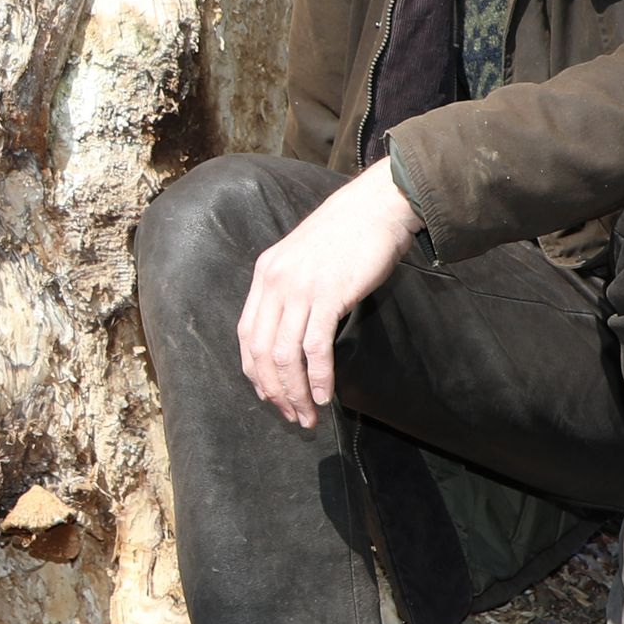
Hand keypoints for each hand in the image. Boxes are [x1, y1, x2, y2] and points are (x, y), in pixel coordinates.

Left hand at [236, 162, 421, 426]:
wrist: (376, 207)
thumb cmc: (347, 235)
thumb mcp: (304, 260)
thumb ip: (292, 291)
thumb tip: (293, 333)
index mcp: (265, 275)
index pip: (247, 335)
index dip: (256, 373)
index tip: (271, 396)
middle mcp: (275, 282)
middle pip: (262, 352)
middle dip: (275, 392)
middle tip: (291, 416)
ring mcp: (300, 288)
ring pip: (286, 355)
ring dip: (296, 393)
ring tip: (308, 416)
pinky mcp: (328, 294)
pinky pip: (315, 347)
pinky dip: (318, 377)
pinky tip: (324, 396)